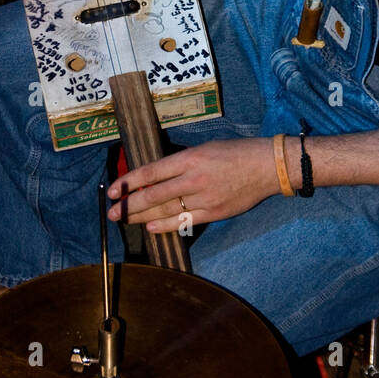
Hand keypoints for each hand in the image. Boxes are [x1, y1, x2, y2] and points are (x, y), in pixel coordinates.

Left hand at [107, 138, 280, 232]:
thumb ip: (180, 163)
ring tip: (125, 220)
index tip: (113, 190)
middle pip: (153, 195)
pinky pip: (184, 222)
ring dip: (141, 217)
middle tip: (112, 212)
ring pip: (165, 211)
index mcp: (190, 158)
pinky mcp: (214, 212)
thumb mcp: (204, 149)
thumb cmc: (235, 152)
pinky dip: (165, 226)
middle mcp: (194, 179)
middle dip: (128, 205)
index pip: (151, 172)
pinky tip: (150, 228)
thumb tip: (154, 176)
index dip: (128, 183)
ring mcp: (204, 198)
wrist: (267, 166)